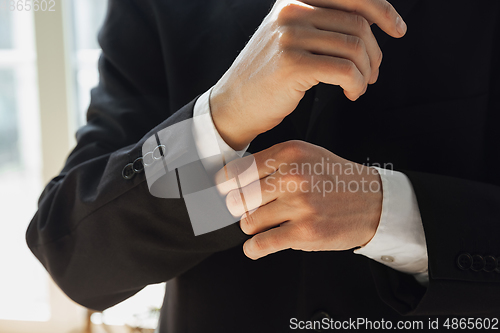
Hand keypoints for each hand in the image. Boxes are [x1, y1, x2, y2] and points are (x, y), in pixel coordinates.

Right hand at [210, 0, 406, 149]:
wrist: (233, 103)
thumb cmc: (266, 75)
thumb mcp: (289, 36)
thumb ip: (320, 22)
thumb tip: (369, 24)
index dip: (382, 10)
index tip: (397, 28)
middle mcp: (291, 11)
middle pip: (358, 24)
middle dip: (375, 53)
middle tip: (374, 73)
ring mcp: (290, 36)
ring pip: (355, 49)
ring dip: (366, 73)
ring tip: (360, 87)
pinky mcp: (293, 64)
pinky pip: (346, 71)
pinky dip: (357, 85)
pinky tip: (352, 94)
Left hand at [215, 141, 382, 259]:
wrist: (373, 201)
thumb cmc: (334, 179)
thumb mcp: (305, 156)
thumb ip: (271, 163)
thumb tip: (230, 180)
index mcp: (290, 153)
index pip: (238, 170)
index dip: (226, 185)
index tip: (224, 193)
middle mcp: (294, 176)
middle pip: (239, 198)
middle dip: (240, 208)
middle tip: (249, 211)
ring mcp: (300, 205)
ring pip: (248, 221)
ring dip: (252, 227)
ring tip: (265, 225)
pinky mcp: (305, 232)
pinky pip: (260, 244)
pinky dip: (253, 249)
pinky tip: (257, 246)